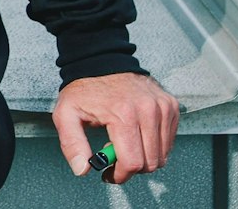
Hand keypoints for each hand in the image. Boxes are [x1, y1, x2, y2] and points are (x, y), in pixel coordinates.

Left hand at [51, 71, 179, 184]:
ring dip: (143, 156)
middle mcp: (148, 109)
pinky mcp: (171, 106)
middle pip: (150, 162)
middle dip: (131, 167)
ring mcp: (162, 107)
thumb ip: (72, 144)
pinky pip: (169, 141)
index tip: (109, 173)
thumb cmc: (85, 88)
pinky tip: (137, 133)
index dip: (120, 175)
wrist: (102, 61)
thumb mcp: (66, 114)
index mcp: (123, 114)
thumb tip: (82, 169)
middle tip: (114, 153)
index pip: (133, 163)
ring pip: (162, 155)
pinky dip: (154, 145)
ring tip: (124, 141)